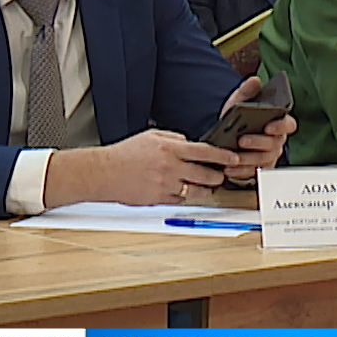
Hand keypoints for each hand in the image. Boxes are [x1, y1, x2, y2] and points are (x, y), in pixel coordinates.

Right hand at [46, 129, 238, 206]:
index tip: (233, 158)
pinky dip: (185, 196)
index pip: (205, 151)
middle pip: (205, 174)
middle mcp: (170, 167)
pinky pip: (180, 200)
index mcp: (170, 149)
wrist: (103, 173)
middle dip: (218, 176)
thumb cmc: (125, 154)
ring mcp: (165, 185)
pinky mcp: (158, 199)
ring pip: (195, 190)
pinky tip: (184, 191)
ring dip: (205, 189)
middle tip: (222, 175)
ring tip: (208, 187)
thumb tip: (191, 143)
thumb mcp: (152, 136)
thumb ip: (175, 139)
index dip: (223, 155)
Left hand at [219, 76, 296, 180]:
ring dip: (247, 159)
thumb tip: (255, 80)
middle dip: (257, 143)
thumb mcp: (238, 104)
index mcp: (277, 123)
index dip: (280, 126)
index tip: (268, 126)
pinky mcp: (259, 170)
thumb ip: (246, 92)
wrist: (225, 139)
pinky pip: (254, 173)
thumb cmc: (237, 120)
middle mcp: (277, 141)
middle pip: (274, 144)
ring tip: (232, 157)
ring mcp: (269, 157)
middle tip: (242, 140)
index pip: (288, 125)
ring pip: (264, 160)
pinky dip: (241, 172)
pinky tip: (229, 169)